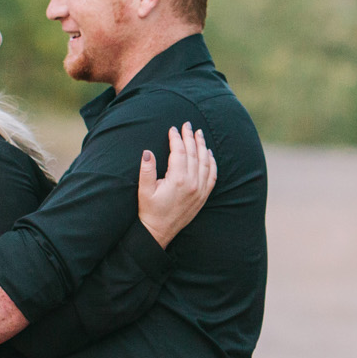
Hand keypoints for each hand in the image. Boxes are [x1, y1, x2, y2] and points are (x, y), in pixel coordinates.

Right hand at [137, 122, 216, 247]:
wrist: (159, 232)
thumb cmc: (149, 211)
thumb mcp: (143, 190)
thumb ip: (146, 170)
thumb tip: (148, 152)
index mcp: (178, 180)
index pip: (180, 152)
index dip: (176, 138)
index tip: (173, 128)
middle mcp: (192, 184)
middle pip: (194, 154)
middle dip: (190, 137)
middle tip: (187, 124)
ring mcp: (200, 190)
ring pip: (205, 162)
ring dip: (203, 146)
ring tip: (199, 134)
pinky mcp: (203, 197)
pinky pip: (212, 176)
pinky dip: (212, 163)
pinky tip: (210, 154)